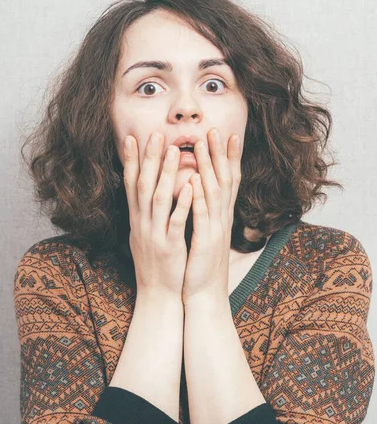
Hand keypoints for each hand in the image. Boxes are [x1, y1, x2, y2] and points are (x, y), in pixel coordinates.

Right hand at [123, 131, 191, 299]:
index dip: (130, 160)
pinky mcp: (169, 246)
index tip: (131, 137)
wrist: (157, 295)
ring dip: (165, 174)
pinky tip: (189, 186)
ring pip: (157, 198)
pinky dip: (181, 203)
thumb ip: (143, 213)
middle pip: (142, 185)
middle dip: (148, 158)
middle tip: (155, 134)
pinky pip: (175, 221)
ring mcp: (154, 234)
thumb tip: (141, 193)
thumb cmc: (154, 263)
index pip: (130, 184)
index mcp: (136, 219)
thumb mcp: (143, 234)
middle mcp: (141, 223)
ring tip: (174, 151)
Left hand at [182, 128, 241, 304]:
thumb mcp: (206, 232)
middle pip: (224, 180)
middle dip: (220, 153)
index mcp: (220, 215)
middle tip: (215, 129)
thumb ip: (206, 210)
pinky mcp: (205, 242)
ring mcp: (215, 229)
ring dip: (208, 168)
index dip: (229, 157)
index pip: (228, 180)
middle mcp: (221, 218)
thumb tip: (201, 188)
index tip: (228, 133)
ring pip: (213, 192)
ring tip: (202, 146)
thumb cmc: (202, 262)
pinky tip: (193, 183)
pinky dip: (198, 199)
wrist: (203, 294)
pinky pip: (201, 217)